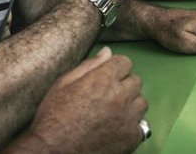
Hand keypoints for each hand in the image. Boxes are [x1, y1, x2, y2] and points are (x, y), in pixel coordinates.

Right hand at [26, 47, 147, 153]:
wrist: (54, 151)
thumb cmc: (53, 117)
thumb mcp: (63, 83)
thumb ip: (89, 66)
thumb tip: (107, 52)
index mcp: (103, 79)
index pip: (125, 62)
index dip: (115, 68)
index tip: (106, 77)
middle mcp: (120, 96)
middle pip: (136, 81)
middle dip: (124, 85)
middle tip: (107, 96)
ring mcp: (127, 118)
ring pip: (141, 103)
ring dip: (130, 104)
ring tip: (113, 112)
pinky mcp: (131, 138)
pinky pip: (141, 126)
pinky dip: (131, 126)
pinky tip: (116, 128)